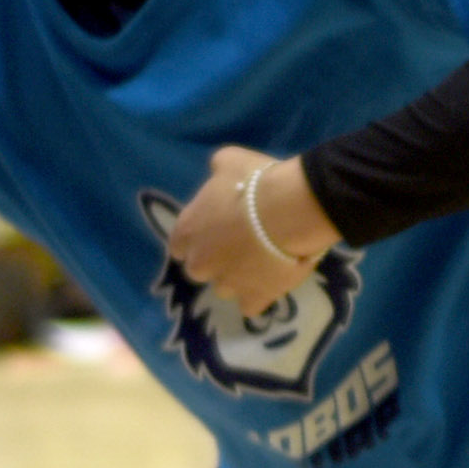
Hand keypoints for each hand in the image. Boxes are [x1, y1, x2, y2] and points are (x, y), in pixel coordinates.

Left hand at [168, 145, 322, 313]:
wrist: (290, 211)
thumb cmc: (255, 183)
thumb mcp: (229, 161)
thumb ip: (217, 171)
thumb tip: (218, 173)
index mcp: (187, 231)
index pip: (179, 245)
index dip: (196, 239)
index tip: (213, 231)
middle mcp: (201, 262)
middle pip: (199, 269)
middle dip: (215, 260)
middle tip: (239, 245)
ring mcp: (227, 283)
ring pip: (224, 288)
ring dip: (236, 278)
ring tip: (259, 262)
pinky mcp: (255, 297)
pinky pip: (250, 306)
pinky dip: (257, 296)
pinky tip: (269, 282)